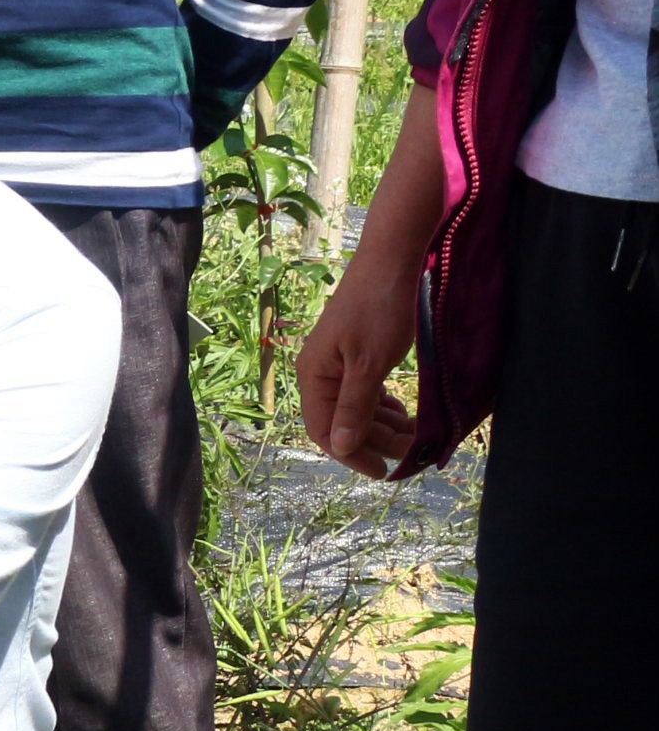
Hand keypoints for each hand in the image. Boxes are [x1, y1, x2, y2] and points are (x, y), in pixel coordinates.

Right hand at [296, 244, 422, 477]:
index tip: (386, 471)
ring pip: (358, 409)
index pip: (324, 431)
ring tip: (416, 432)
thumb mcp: (369, 364)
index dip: (352, 454)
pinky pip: (367, 392)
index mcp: (314, 376)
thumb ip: (354, 407)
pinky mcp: (359, 353)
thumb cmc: (379, 309)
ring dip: (384, 426)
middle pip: (343, 422)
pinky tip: (404, 411)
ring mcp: (340, 363)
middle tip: (414, 451)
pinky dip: (386, 407)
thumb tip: (340, 447)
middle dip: (377, 440)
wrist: (393, 259)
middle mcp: (322, 372)